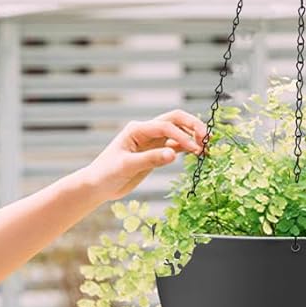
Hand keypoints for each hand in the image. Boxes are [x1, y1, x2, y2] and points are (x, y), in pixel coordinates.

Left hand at [84, 111, 206, 201]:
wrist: (98, 186)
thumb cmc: (106, 174)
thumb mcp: (126, 166)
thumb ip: (150, 159)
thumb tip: (173, 154)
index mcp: (137, 129)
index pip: (165, 126)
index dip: (182, 135)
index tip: (195, 149)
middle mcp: (147, 131)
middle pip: (175, 120)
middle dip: (192, 126)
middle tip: (207, 138)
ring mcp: (152, 141)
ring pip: (178, 132)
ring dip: (192, 136)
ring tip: (206, 148)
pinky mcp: (156, 152)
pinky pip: (176, 145)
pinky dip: (188, 147)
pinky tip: (198, 153)